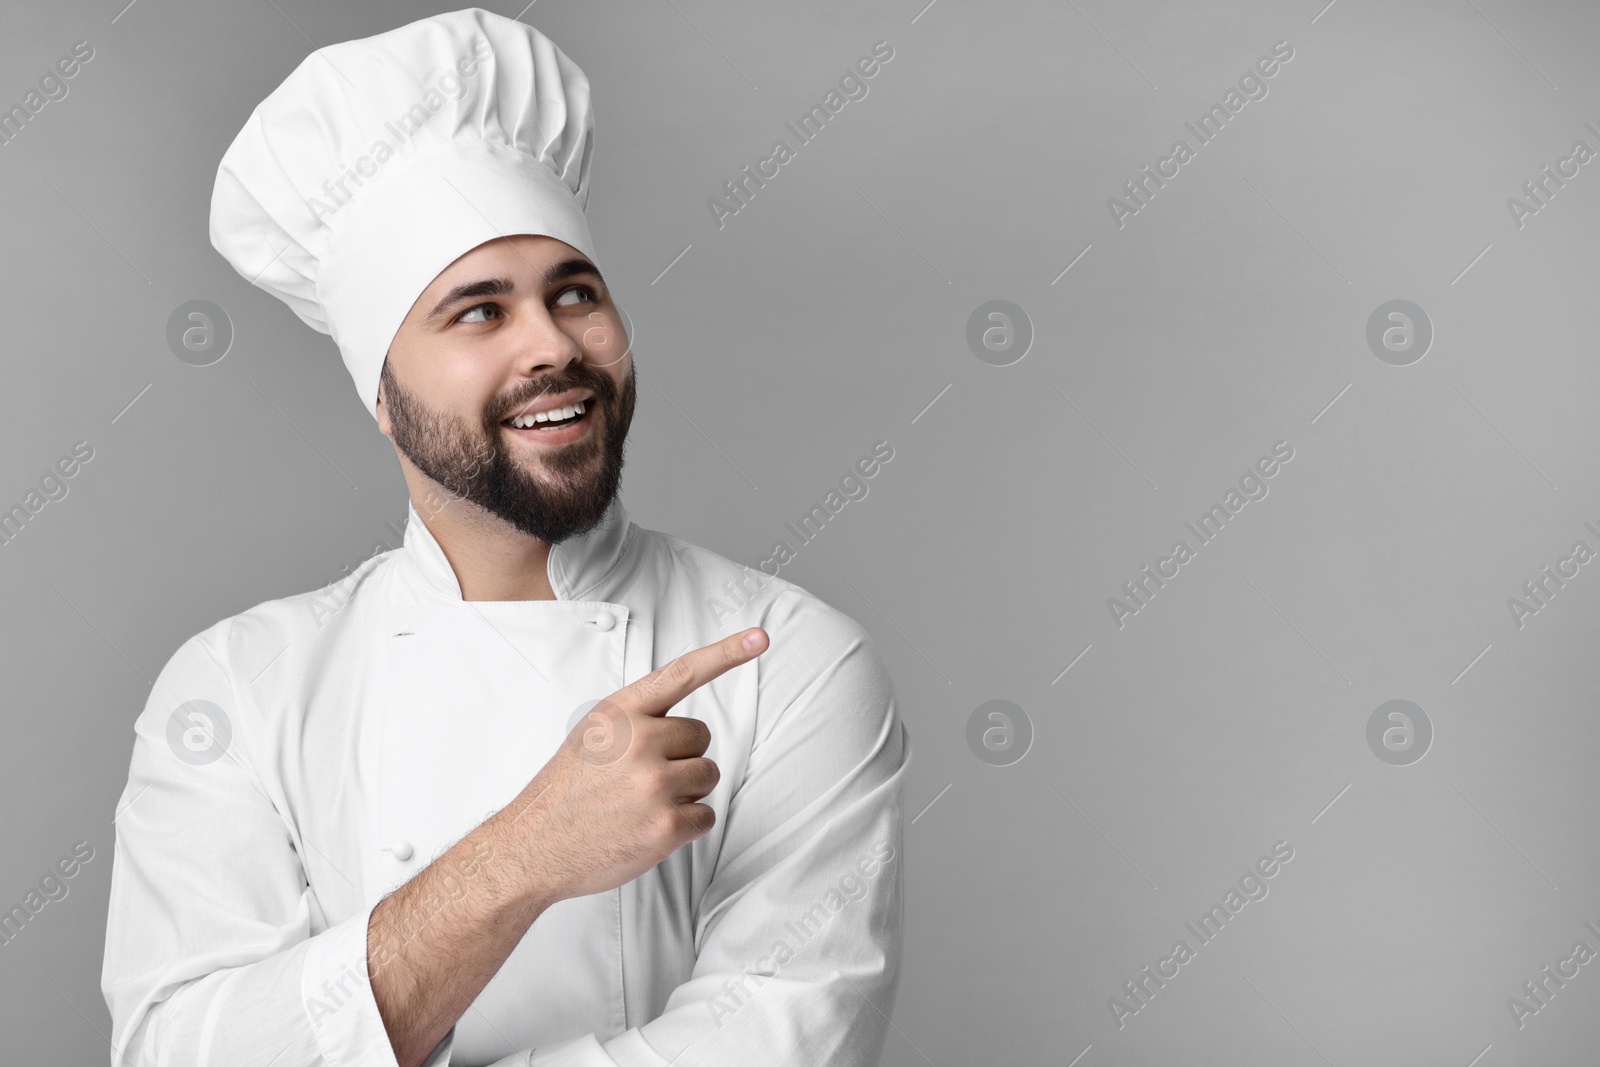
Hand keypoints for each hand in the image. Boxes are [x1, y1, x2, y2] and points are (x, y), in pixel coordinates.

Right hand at [501, 626, 768, 904]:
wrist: (533, 847)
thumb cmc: (566, 792)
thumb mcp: (592, 734)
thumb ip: (636, 720)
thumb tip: (683, 727)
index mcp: (620, 712)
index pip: (683, 673)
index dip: (726, 653)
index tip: (758, 637)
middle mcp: (640, 741)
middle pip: (701, 737)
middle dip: (681, 758)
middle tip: (639, 779)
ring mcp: (654, 783)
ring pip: (707, 775)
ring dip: (685, 792)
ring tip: (640, 803)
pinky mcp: (666, 824)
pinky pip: (706, 815)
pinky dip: (685, 825)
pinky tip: (647, 827)